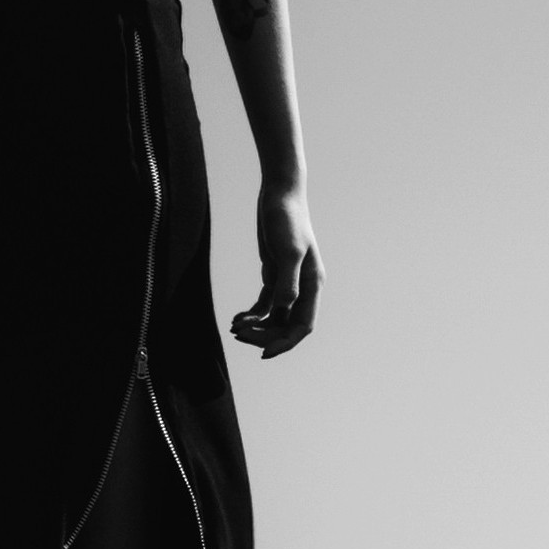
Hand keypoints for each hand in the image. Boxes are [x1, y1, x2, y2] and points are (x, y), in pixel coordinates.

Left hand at [230, 180, 319, 358]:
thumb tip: (284, 308)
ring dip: (258, 328)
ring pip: (276, 318)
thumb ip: (287, 280)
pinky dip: (252, 315)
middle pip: (287, 325)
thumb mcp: (287, 250)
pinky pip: (265, 305)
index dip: (286, 343)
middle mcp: (303, 287)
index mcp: (313, 285)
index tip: (264, 354)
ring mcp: (288, 282)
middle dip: (266, 336)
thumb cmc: (287, 218)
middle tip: (239, 336)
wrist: (279, 195)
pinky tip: (236, 319)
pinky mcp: (274, 275)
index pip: (303, 325)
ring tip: (235, 328)